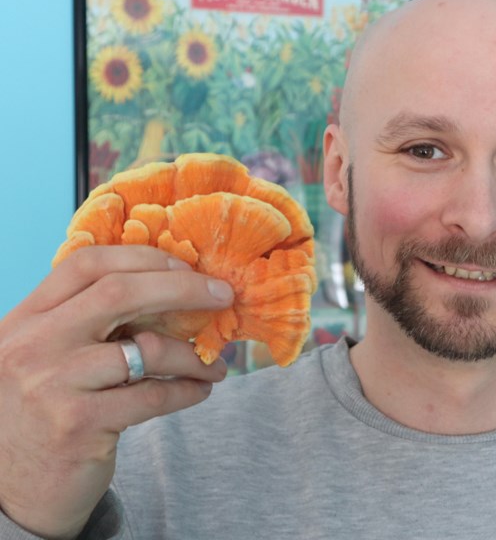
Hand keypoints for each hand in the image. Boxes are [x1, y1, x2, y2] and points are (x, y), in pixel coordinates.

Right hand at [0, 246, 231, 538]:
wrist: (13, 490)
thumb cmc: (45, 411)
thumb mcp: (48, 356)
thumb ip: (87, 322)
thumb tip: (173, 287)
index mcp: (27, 318)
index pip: (85, 264)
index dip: (143, 257)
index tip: (185, 265)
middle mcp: (32, 345)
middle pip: (119, 293)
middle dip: (183, 288)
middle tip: (223, 295)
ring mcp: (53, 385)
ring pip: (147, 348)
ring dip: (194, 355)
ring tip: (215, 365)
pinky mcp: (78, 425)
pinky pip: (154, 395)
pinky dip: (188, 390)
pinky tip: (200, 391)